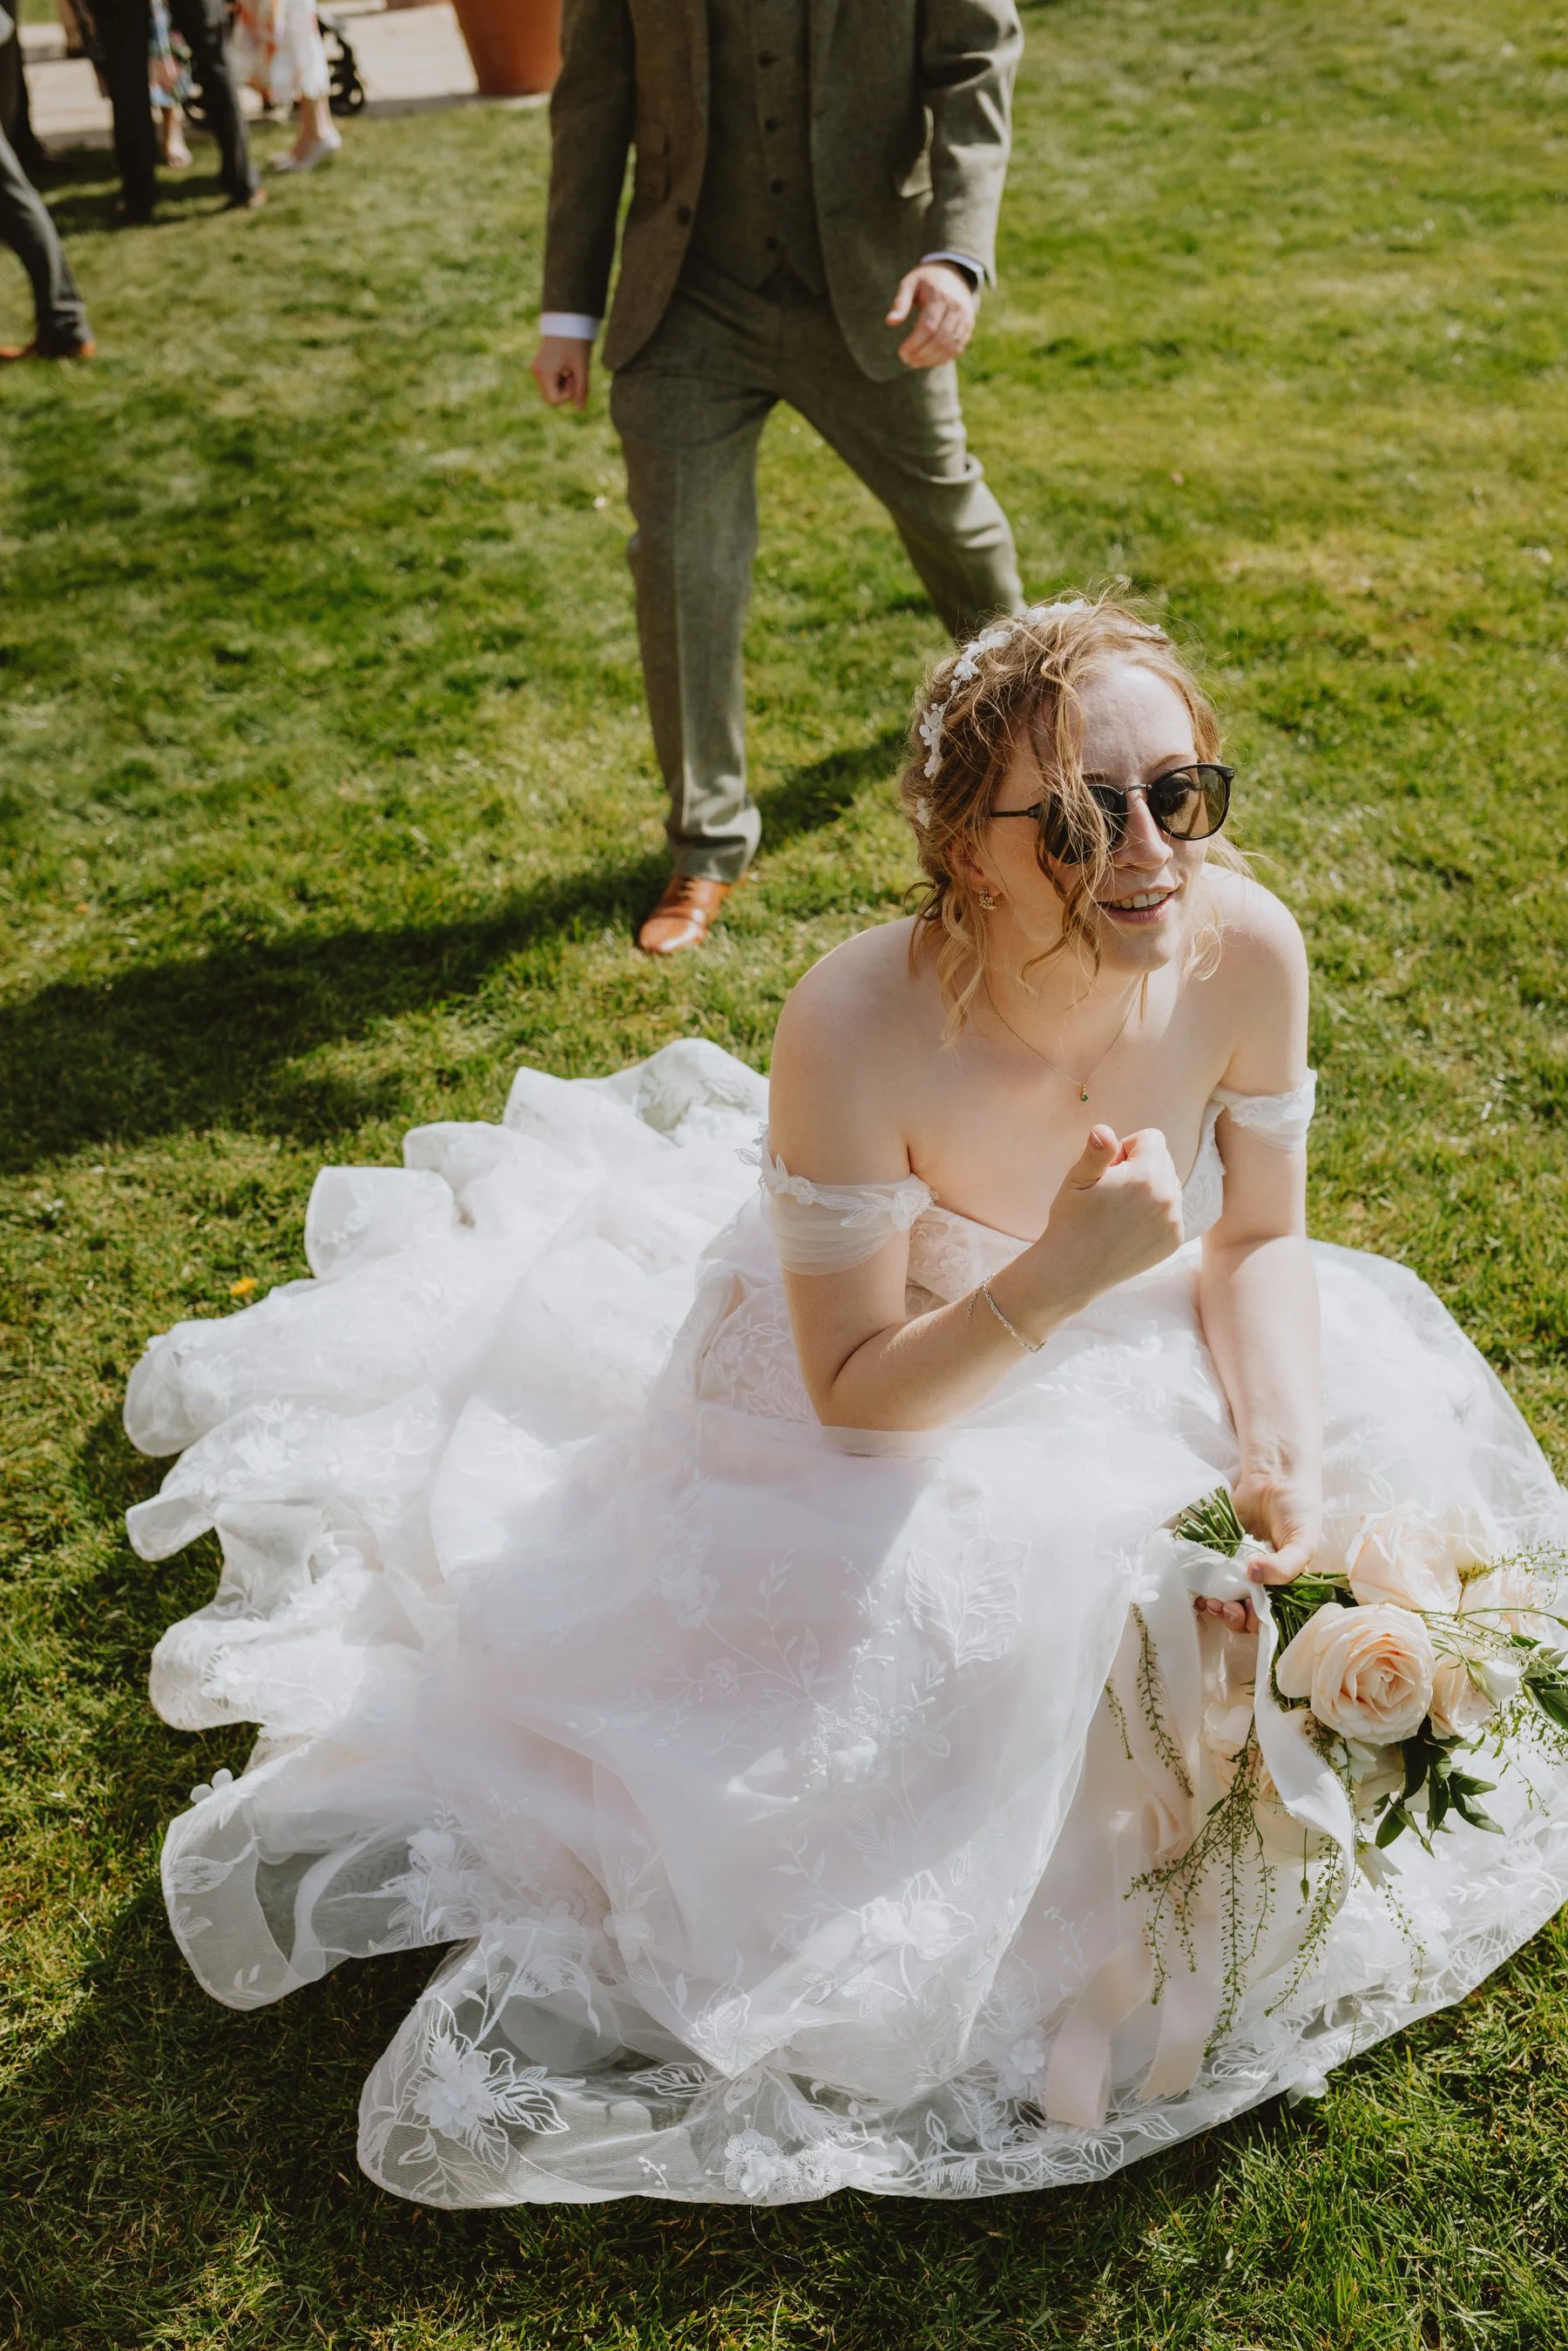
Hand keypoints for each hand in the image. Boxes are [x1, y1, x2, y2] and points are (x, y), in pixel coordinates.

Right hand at [531, 334, 591, 411]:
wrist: (568, 319)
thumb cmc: (576, 341)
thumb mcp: (582, 367)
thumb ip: (581, 390)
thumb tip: (580, 409)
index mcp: (544, 372)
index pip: (554, 401)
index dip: (568, 396)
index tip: (575, 379)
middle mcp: (536, 372)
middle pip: (550, 398)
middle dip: (564, 393)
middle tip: (573, 375)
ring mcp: (536, 368)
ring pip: (550, 391)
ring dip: (563, 386)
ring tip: (570, 368)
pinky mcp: (539, 365)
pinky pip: (549, 382)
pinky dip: (559, 379)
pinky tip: (565, 366)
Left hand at [886, 262, 976, 368]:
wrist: (954, 273)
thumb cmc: (926, 280)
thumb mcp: (910, 283)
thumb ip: (900, 303)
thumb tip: (890, 322)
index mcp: (939, 296)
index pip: (928, 327)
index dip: (914, 344)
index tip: (901, 353)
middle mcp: (956, 307)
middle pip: (940, 340)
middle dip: (922, 355)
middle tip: (907, 360)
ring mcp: (965, 317)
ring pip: (950, 347)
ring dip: (931, 360)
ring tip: (915, 362)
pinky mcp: (969, 326)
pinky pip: (957, 348)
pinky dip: (942, 359)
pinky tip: (928, 361)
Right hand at [1034, 1124, 1184, 1307]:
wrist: (1073, 1271)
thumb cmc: (1071, 1220)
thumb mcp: (1077, 1179)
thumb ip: (1097, 1151)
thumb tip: (1104, 1129)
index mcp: (1146, 1175)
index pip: (1152, 1138)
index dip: (1126, 1148)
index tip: (1109, 1170)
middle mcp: (1168, 1197)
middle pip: (1163, 1161)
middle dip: (1139, 1167)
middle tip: (1111, 1192)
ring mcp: (1174, 1221)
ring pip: (1169, 1186)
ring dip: (1150, 1190)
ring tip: (1120, 1211)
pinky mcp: (1174, 1240)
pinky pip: (1171, 1212)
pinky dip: (1155, 1214)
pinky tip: (1129, 1228)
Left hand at [1196, 1471, 1320, 1632]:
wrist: (1276, 1475)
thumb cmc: (1298, 1510)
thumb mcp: (1304, 1542)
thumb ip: (1285, 1566)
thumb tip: (1252, 1575)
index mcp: (1283, 1583)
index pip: (1269, 1614)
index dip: (1255, 1620)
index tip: (1245, 1612)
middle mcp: (1260, 1579)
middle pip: (1243, 1610)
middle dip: (1231, 1615)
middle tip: (1222, 1607)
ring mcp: (1237, 1564)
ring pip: (1223, 1595)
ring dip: (1213, 1603)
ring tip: (1207, 1600)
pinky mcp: (1220, 1548)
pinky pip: (1208, 1569)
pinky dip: (1199, 1580)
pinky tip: (1195, 1584)